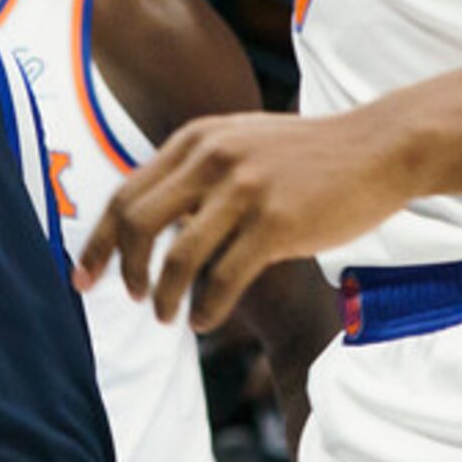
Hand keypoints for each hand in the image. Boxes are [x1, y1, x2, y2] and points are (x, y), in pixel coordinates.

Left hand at [74, 109, 414, 331]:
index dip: (98, 241)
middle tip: (129, 298)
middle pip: (137, 222)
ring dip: (163, 295)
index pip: (125, 194)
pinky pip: (223, 277)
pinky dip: (206, 307)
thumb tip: (149, 221)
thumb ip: (196, 171)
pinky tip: (205, 320)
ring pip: (178, 256)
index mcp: (194, 140)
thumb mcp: (239, 143)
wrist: (379, 147)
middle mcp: (211, 159)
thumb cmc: (308, 156)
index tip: (82, 276)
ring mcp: (244, 190)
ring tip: (166, 316)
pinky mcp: (277, 223)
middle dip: (122, 267)